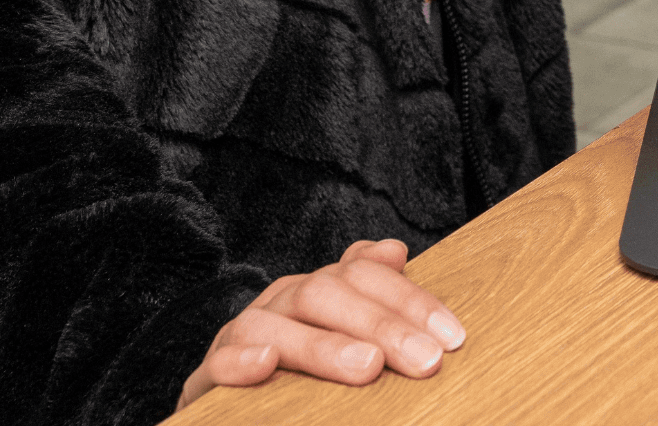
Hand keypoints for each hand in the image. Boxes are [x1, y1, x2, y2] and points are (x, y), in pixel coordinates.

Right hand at [176, 239, 463, 407]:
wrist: (245, 417)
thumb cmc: (307, 382)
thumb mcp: (347, 338)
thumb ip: (372, 299)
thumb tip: (394, 249)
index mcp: (319, 290)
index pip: (364, 275)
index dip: (410, 301)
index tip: (452, 338)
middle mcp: (281, 303)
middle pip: (327, 293)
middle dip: (382, 326)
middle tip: (425, 360)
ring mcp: (240, 337)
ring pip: (275, 323)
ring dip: (324, 346)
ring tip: (368, 368)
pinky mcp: (205, 380)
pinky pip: (218, 361)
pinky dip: (240, 361)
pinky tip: (266, 364)